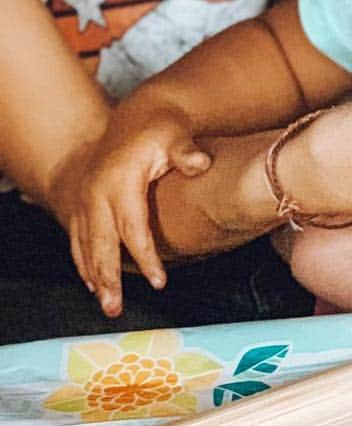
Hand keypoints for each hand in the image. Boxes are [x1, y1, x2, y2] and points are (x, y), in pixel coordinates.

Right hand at [68, 102, 210, 317]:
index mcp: (121, 180)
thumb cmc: (159, 128)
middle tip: (115, 310)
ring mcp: (85, 199)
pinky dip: (83, 263)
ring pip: (85, 246)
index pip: (133, 227)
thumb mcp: (175, 134)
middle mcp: (97, 193)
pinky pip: (77, 239)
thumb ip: (186, 152)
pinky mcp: (80, 203)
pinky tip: (92, 282)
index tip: (160, 281)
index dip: (146, 256)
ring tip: (106, 305)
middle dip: (108, 279)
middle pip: (101, 244)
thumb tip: (200, 163)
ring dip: (94, 277)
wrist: (133, 116)